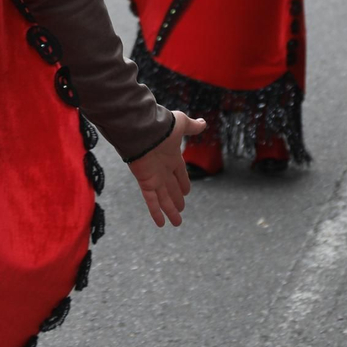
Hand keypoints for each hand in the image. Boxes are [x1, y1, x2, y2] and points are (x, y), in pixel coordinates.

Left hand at [127, 110, 207, 226]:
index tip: (187, 191)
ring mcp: (154, 176)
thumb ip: (192, 126)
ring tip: (177, 222)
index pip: (179, 172)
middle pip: (171, 187)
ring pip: (163, 198)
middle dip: (176, 198)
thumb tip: (204, 123)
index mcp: (171, 156)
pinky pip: (151, 200)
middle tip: (181, 208)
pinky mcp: (145, 182)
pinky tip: (161, 224)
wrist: (142, 128)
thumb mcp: (181, 124)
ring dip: (170, 210)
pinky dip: (156, 212)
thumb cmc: (162, 125)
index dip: (183, 181)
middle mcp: (162, 168)